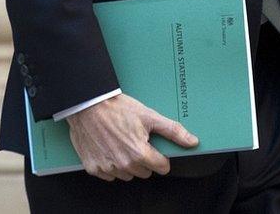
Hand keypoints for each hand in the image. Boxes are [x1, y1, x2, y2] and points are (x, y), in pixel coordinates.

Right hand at [66, 94, 198, 180]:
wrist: (88, 105)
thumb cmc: (117, 108)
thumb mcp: (149, 116)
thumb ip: (173, 131)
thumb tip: (192, 142)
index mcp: (139, 153)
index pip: (162, 167)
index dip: (161, 156)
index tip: (153, 146)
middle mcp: (124, 164)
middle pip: (145, 172)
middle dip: (144, 159)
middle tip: (136, 141)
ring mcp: (107, 167)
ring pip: (128, 175)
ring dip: (128, 163)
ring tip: (121, 143)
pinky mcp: (93, 168)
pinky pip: (109, 175)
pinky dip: (111, 165)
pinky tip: (109, 148)